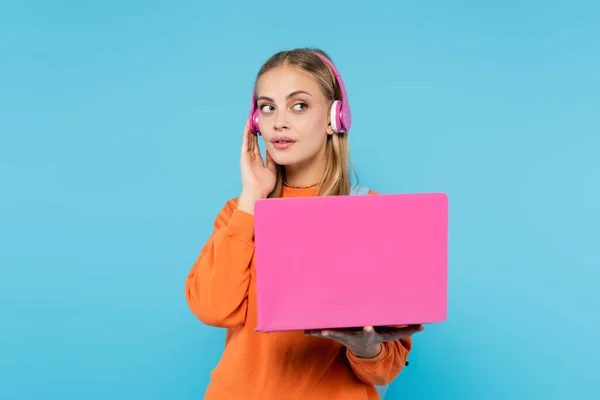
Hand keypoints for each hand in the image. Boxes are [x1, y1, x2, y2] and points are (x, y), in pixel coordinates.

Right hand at [237, 123, 276, 214]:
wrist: (258, 192)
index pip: (257, 146)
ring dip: (249, 130)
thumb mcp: (272, 169)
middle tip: (255, 121)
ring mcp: (247, 157)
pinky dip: (246, 134)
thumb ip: (271, 159)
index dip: (259, 137)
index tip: (261, 129)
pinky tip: (248, 126)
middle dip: (254, 131)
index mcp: (257, 161)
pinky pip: (245, 143)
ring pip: (248, 140)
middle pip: (252, 141)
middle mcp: (251, 158)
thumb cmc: (264, 184)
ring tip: (250, 120)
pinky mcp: (244, 157)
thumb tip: (273, 150)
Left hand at [305, 325, 423, 358]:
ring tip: (310, 329)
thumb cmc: (377, 335)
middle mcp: (352, 334)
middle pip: (342, 333)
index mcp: (365, 333)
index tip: (367, 325)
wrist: (363, 348)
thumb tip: (424, 326)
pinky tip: (303, 329)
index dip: (367, 329)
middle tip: (326, 330)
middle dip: (335, 331)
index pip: (366, 331)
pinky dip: (312, 330)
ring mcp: (342, 335)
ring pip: (329, 333)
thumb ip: (406, 329)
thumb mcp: (391, 333)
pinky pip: (321, 332)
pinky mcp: (333, 334)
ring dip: (319, 331)